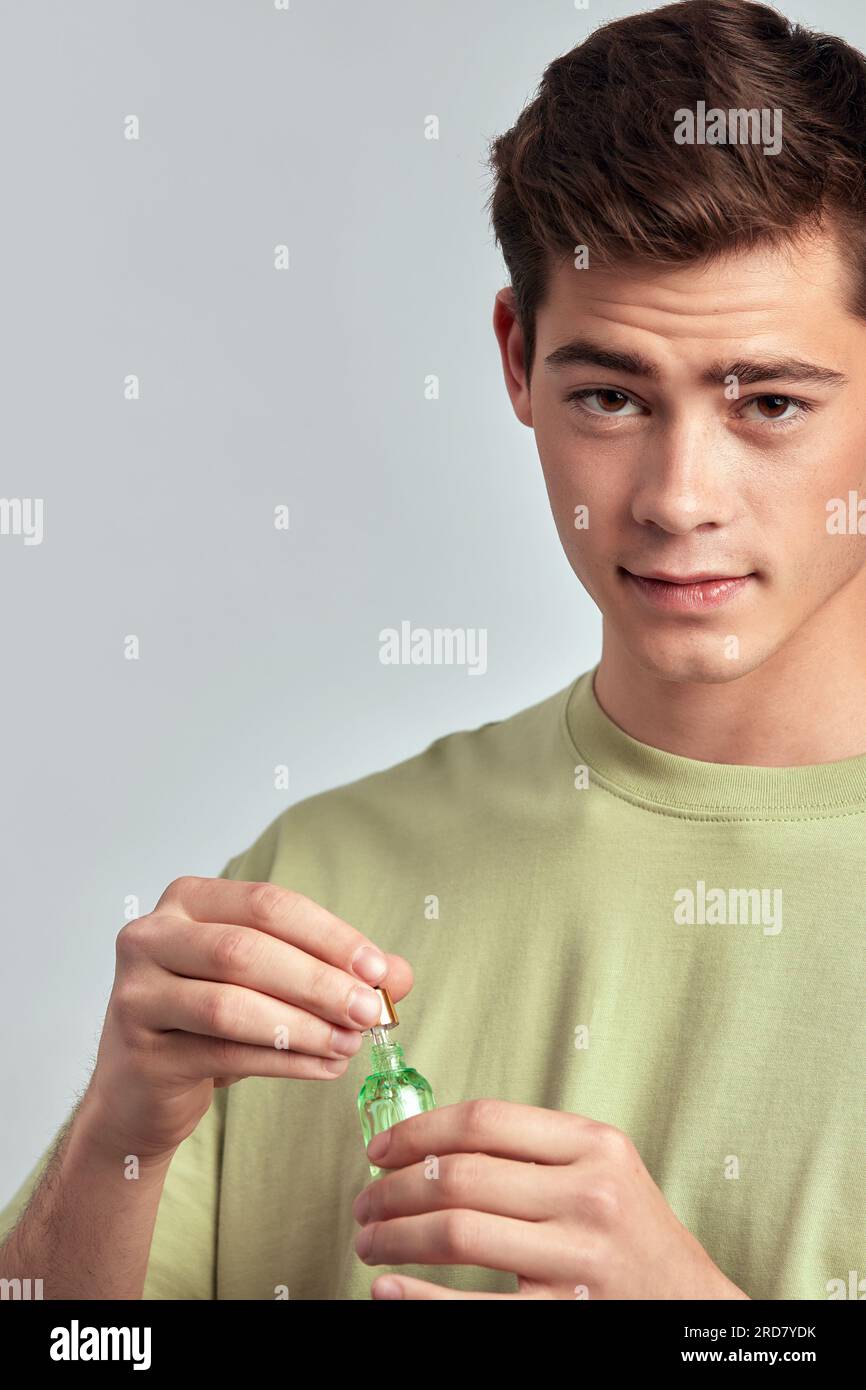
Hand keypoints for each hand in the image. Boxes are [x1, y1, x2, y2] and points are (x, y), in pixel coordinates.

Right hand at [86, 877, 411, 1160]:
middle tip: (370, 1011)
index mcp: (188, 900)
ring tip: (351, 1043)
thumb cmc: (209, 1022)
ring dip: (303, 1025)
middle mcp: (152, 936)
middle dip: (318, 982)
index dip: (327, 935)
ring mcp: (136, 993)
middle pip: (245, 951)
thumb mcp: (271, 984)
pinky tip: (325, 1067)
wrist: (140, 1091)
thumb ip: (332, 970)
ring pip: (230, 1004)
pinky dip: (284, 1061)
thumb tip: (398, 976)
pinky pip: (223, 1053)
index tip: (377, 969)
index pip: (267, 905)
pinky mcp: (140, 1050)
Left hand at [352, 1099, 749, 1299]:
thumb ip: (532, 1149)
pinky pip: (472, 1306)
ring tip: (370, 1242)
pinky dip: (417, 1300)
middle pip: (459, 1176)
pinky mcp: (566, 1318)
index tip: (378, 1149)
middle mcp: (588, 1196)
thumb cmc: (633, 1233)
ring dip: (394, 1236)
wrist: (693, 1308)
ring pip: (455, 1233)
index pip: (483, 1120)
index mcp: (594, 1145)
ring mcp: (578, 1260)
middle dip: (391, 1188)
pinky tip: (388, 1292)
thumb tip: (425, 1143)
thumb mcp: (603, 1169)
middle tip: (363, 1204)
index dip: (416, 1130)